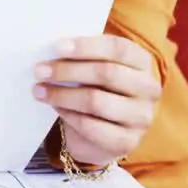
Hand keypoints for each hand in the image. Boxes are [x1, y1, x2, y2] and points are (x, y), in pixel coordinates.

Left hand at [33, 35, 160, 166]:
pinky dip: (68, 115)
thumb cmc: (94, 88)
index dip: (86, 46)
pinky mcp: (127, 141)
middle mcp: (148, 88)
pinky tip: (55, 107)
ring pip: (96, 101)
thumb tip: (52, 49)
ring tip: (39, 90)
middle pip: (107, 73)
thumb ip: (81, 56)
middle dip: (68, 70)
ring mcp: (141, 117)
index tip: (56, 47)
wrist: (102, 132)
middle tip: (39, 70)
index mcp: (141, 62)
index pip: (119, 49)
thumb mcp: (92, 67)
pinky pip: (90, 125)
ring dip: (62, 94)